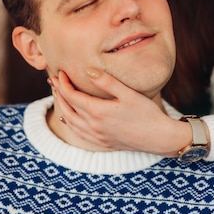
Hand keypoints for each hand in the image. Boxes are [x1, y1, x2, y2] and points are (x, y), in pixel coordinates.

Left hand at [49, 69, 192, 156]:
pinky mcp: (102, 142)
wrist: (159, 138)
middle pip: (67, 107)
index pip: (71, 95)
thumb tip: (87, 70)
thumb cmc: (147, 114)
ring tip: (58, 95)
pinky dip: (69, 122)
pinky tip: (69, 117)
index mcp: (97, 112)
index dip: (62, 83)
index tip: (60, 72)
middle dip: (58, 92)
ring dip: (61, 107)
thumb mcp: (129, 94)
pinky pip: (78, 132)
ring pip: (70, 121)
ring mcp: (96, 136)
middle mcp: (93, 126)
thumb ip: (107, 81)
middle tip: (53, 80)